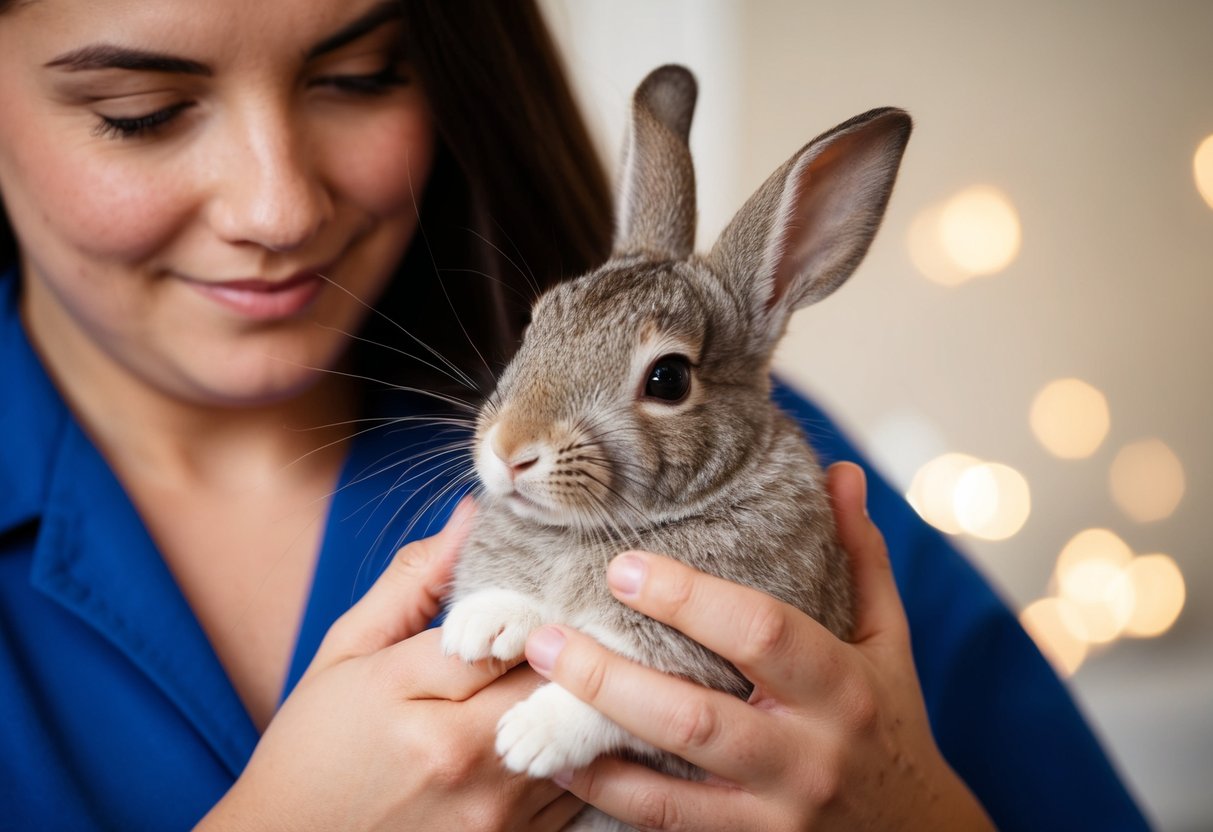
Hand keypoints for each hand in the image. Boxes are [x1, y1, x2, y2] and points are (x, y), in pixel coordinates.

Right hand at [197, 498, 582, 831]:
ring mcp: (487, 808)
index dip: (540, 608)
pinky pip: (577, 790)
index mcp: (410, 691)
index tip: (555, 592)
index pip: (511, 630)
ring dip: (584, 703)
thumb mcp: (347, 652)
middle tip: (585, 624)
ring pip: (578, 736)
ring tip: (583, 676)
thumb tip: (471, 516)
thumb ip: (413, 583)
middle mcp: (457, 752)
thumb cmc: (313, 747)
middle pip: (554, 681)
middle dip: (571, 651)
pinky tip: (563, 735)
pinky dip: (580, 758)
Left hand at [522, 463, 994, 830]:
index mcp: (842, 687)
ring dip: (595, 734)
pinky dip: (609, 791)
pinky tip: (563, 758)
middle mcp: (808, 753)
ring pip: (671, 776)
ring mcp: (775, 810)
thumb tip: (840, 473)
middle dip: (613, 675)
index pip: (761, 633)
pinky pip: (666, 822)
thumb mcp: (887, 637)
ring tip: (537, 690)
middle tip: (547, 634)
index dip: (688, 599)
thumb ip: (858, 556)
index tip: (622, 566)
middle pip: (698, 716)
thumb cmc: (889, 717)